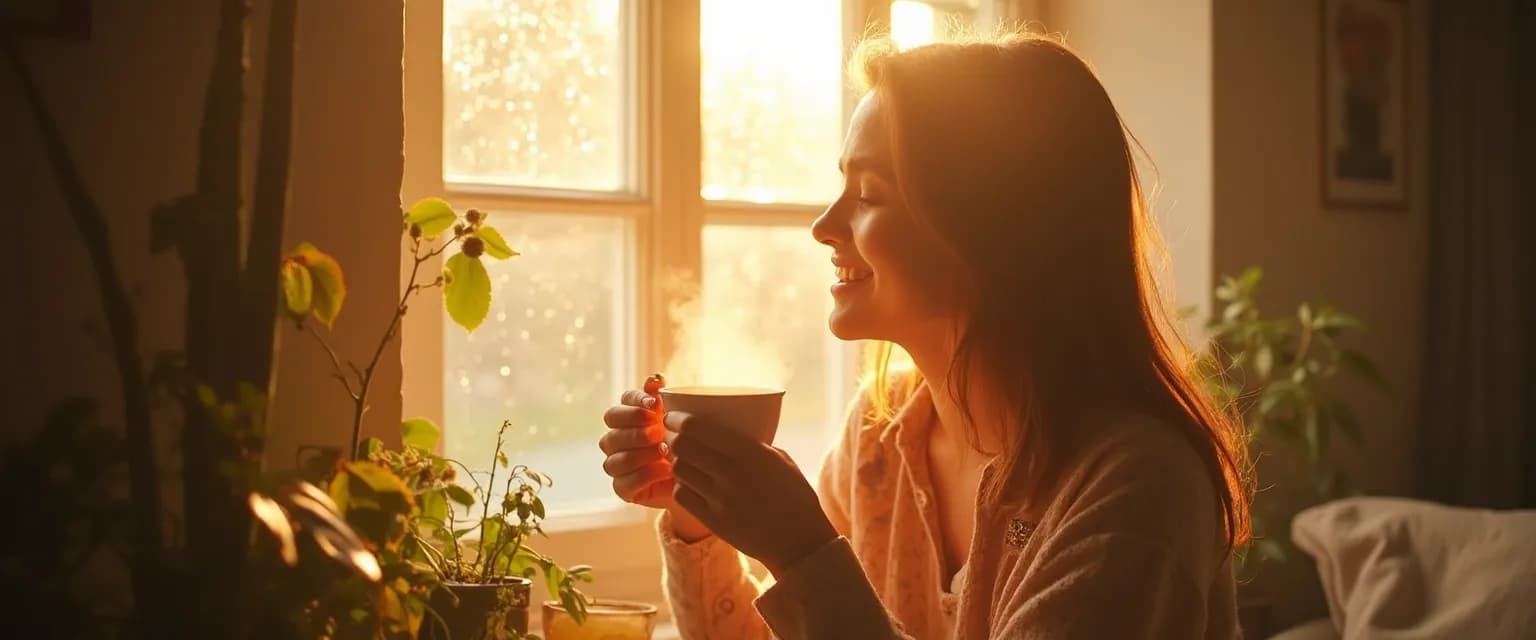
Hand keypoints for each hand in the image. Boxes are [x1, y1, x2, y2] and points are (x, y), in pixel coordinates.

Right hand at [598, 390, 710, 539]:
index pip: (623, 401)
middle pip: (612, 426)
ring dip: (641, 452)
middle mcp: (616, 438)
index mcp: (629, 416)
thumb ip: (665, 400)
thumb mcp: (680, 421)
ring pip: (615, 455)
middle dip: (635, 427)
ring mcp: (616, 464)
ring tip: (665, 451)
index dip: (636, 401)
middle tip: (657, 431)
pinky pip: (624, 481)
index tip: (655, 404)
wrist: (697, 480)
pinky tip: (665, 470)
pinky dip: (646, 475)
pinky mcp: (622, 488)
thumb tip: (656, 378)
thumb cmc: (687, 445)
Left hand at [664, 410, 838, 576]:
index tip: (672, 417)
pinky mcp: (713, 521)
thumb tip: (725, 430)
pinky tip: (690, 483)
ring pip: (679, 470)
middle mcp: (732, 474)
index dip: (678, 419)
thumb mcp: (780, 459)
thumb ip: (753, 444)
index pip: (698, 428)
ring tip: (683, 460)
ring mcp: (721, 499)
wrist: (799, 541)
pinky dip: (681, 485)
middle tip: (673, 437)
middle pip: (682, 446)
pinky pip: (682, 495)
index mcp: (751, 452)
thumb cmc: (794, 495)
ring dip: (677, 462)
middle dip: (673, 438)